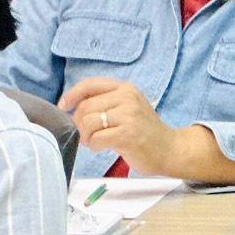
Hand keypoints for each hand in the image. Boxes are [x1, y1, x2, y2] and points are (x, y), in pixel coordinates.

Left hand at [59, 77, 179, 174]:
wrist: (171, 150)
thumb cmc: (146, 132)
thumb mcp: (129, 108)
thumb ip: (106, 103)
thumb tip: (73, 108)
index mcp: (126, 89)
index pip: (90, 84)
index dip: (72, 95)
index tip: (64, 107)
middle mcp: (127, 98)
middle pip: (85, 106)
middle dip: (80, 124)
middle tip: (87, 135)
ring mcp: (128, 116)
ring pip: (88, 122)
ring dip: (86, 136)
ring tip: (95, 141)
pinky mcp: (127, 135)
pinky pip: (97, 139)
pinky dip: (95, 146)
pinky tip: (104, 147)